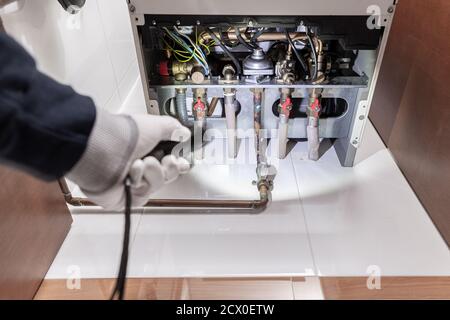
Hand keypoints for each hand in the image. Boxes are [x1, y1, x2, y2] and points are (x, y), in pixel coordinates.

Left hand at [67, 108, 190, 209]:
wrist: (103, 151)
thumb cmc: (124, 136)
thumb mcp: (155, 125)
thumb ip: (173, 128)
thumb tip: (183, 133)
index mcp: (146, 148)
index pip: (168, 159)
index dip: (178, 162)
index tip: (183, 161)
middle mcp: (138, 164)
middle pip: (167, 174)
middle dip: (170, 167)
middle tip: (167, 160)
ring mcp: (132, 182)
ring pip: (158, 183)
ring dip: (153, 172)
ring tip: (140, 163)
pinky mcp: (126, 197)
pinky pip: (144, 194)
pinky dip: (140, 180)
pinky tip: (130, 173)